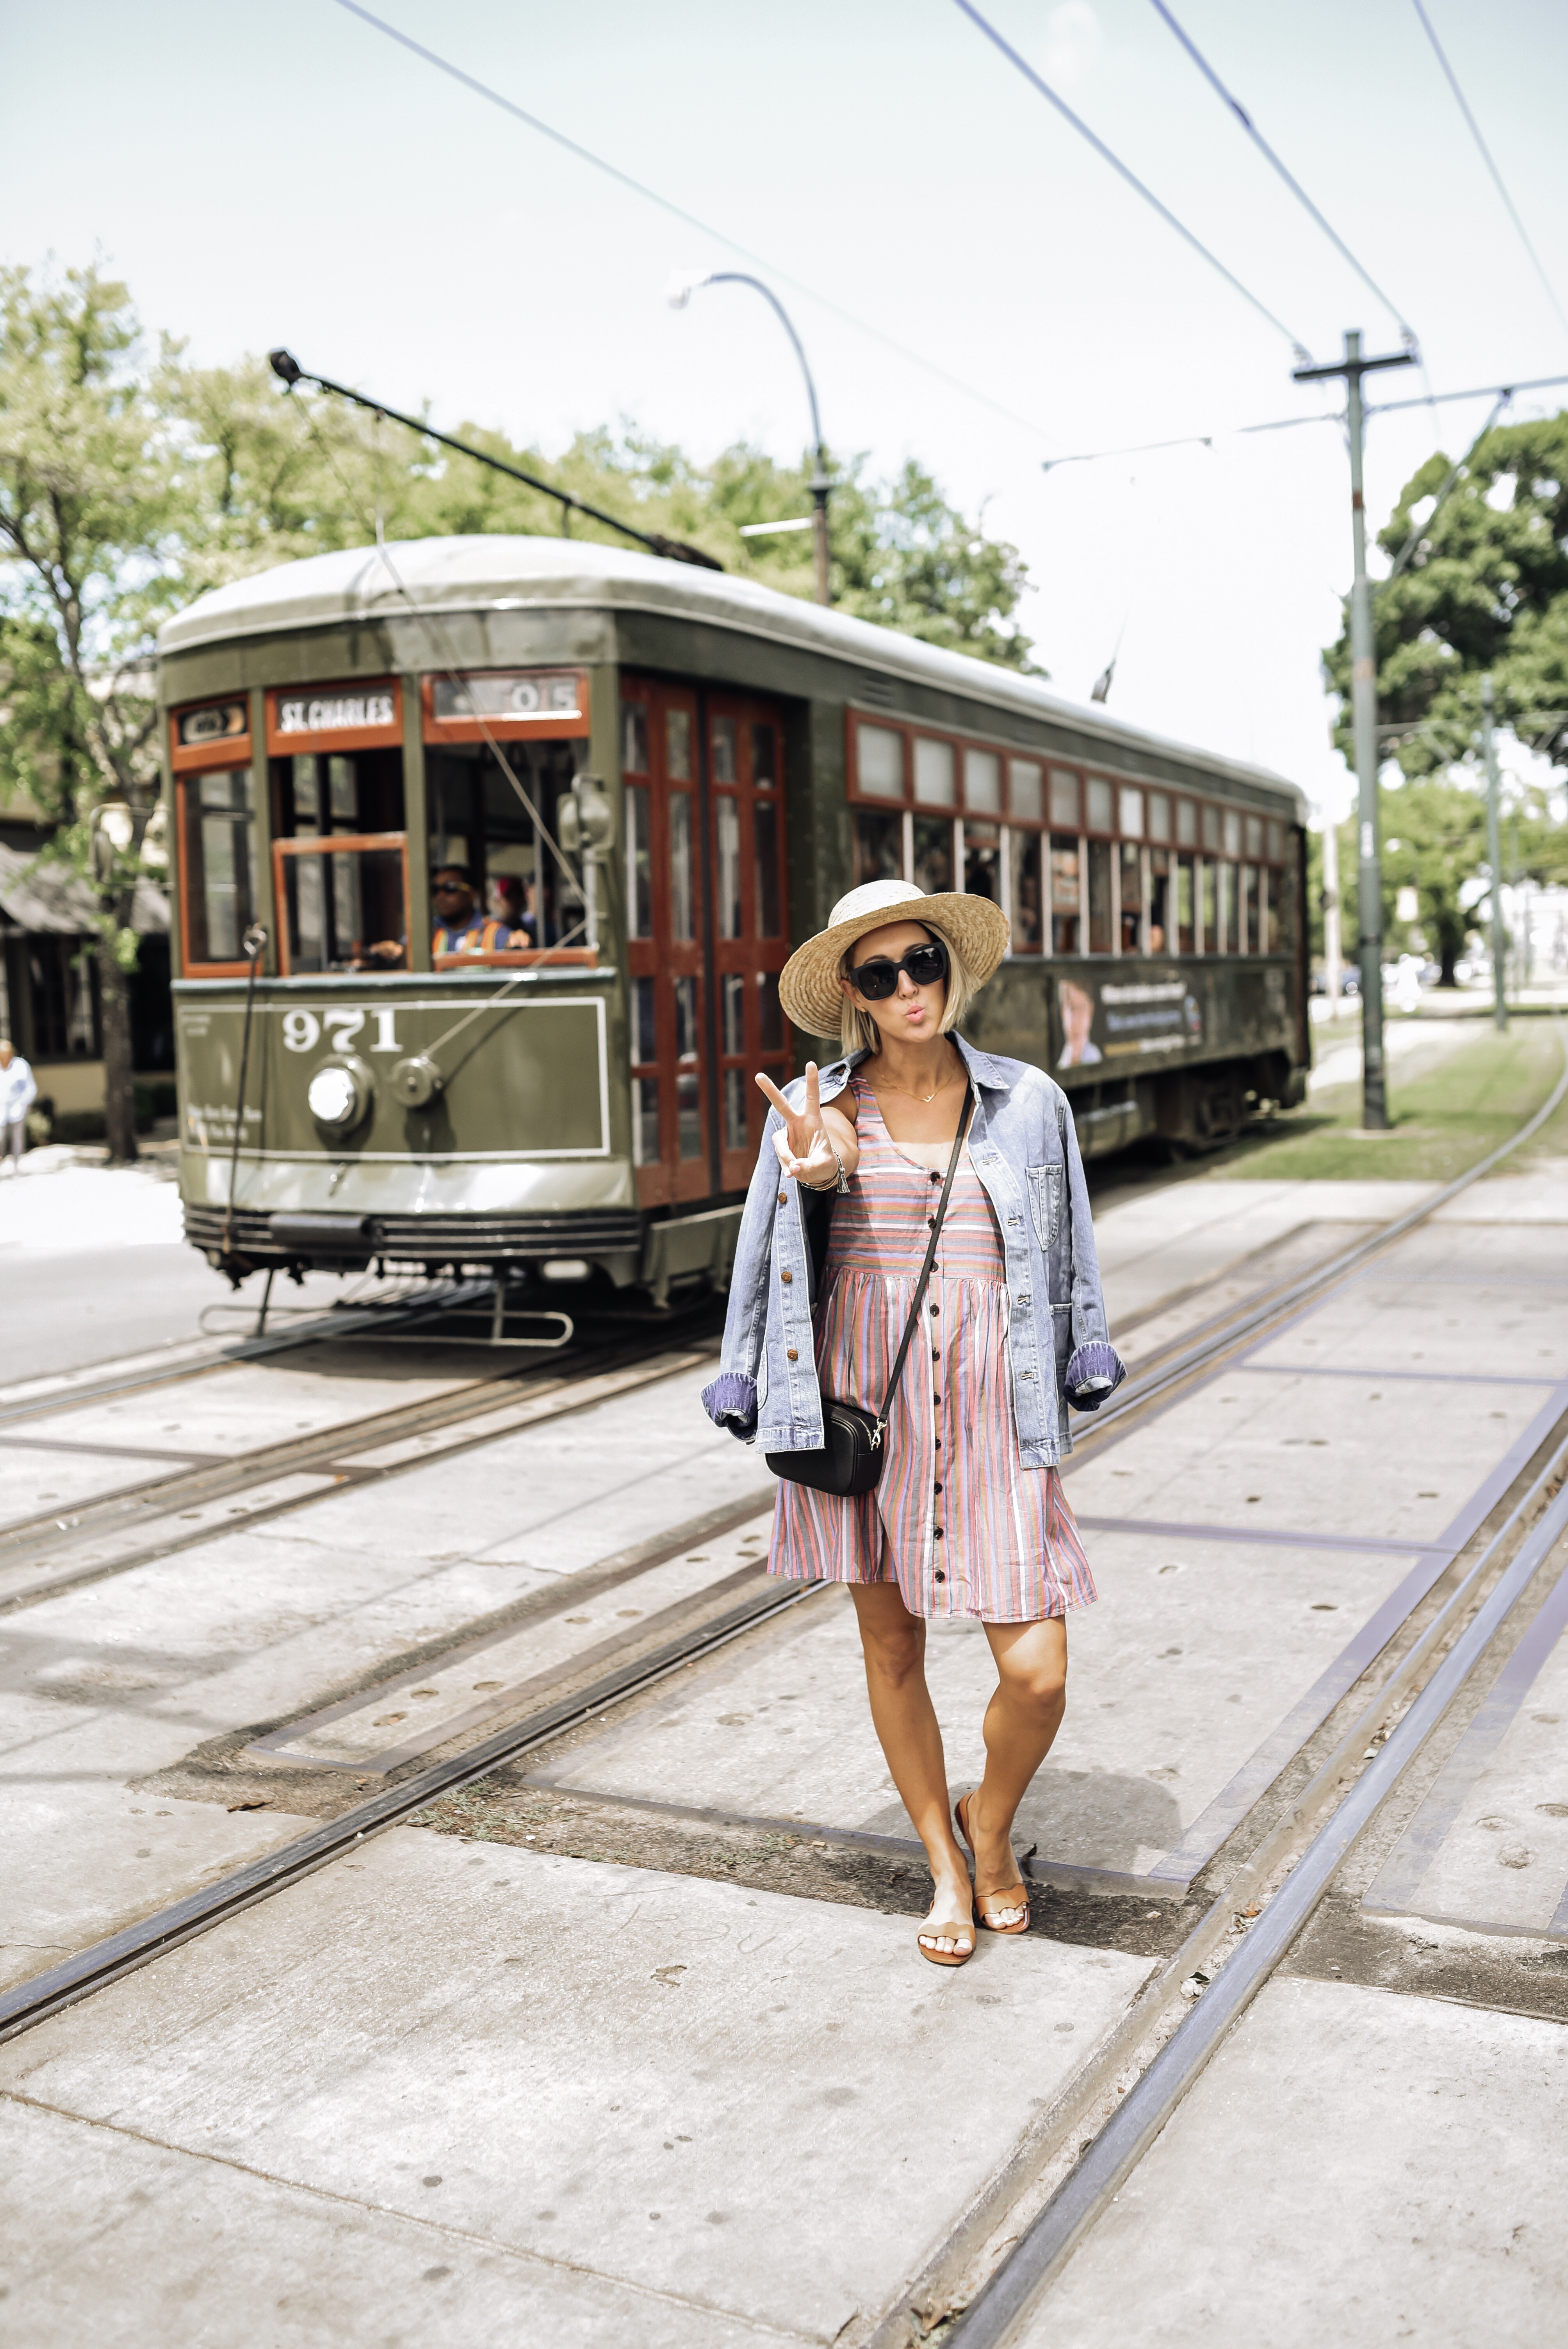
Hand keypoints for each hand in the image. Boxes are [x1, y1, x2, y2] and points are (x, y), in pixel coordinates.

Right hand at [756, 1062, 838, 1188]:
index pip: (812, 1097)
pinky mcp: (780, 1146)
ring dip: (787, 1157)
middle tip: (758, 1075)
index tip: (810, 1063)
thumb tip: (793, 1167)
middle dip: (769, 1090)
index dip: (811, 1081)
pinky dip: (786, 1166)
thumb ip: (810, 1165)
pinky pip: (780, 1156)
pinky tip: (792, 1172)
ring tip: (797, 1169)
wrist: (816, 1173)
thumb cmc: (825, 1164)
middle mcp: (797, 1123)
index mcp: (813, 1120)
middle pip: (781, 1104)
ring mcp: (787, 1134)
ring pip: (780, 1143)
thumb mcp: (825, 1165)